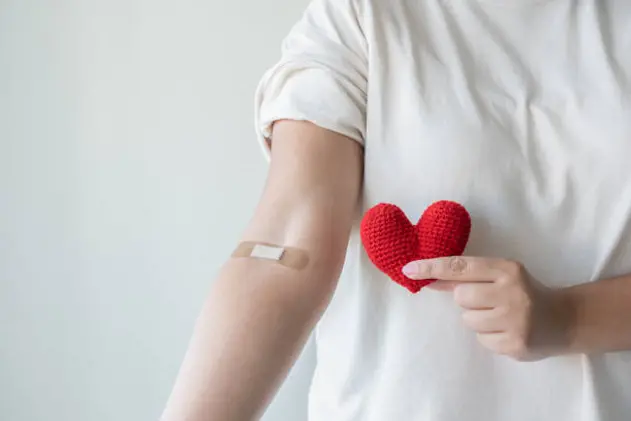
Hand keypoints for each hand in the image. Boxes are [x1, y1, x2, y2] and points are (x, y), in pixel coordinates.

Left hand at [402, 257, 574, 360]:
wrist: (566, 320)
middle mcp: (511, 292)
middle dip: (468, 300)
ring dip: (478, 320)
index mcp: (507, 269)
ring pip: (468, 320)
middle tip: (489, 301)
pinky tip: (507, 331)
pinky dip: (489, 337)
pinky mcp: (515, 344)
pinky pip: (481, 340)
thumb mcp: (502, 276)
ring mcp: (515, 320)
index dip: (432, 267)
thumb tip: (428, 276)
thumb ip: (468, 276)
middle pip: (461, 297)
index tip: (409, 269)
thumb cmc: (525, 293)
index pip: (461, 266)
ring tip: (500, 317)